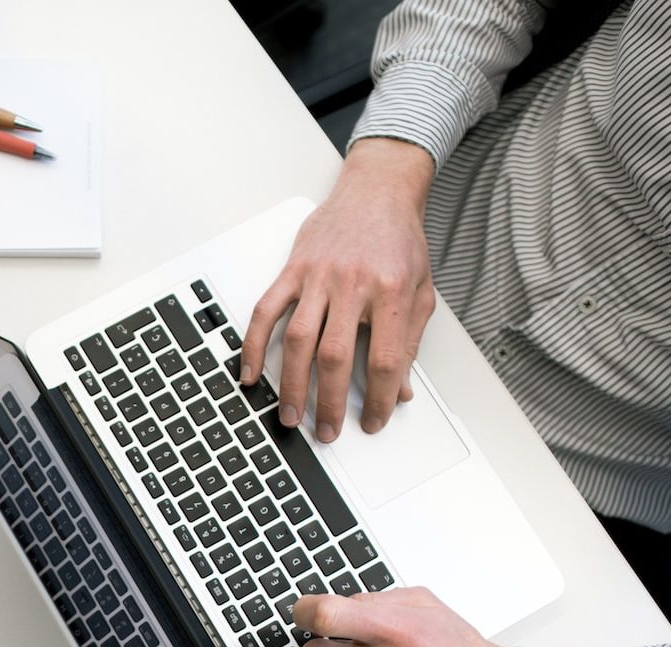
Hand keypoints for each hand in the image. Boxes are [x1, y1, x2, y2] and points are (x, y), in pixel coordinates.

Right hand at [240, 138, 436, 442]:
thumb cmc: (399, 241)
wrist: (377, 191)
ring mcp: (318, 276)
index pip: (384, 359)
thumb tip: (401, 390)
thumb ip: (409, 342)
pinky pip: (266, 310)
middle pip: (335, 356)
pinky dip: (255, 344)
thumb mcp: (420, 292)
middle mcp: (352, 283)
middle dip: (330, 402)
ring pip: (299, 340)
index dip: (379, 398)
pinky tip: (251, 373)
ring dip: (292, 384)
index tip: (373, 420)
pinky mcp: (294, 268)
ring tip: (291, 415)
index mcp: (390, 292)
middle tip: (327, 432)